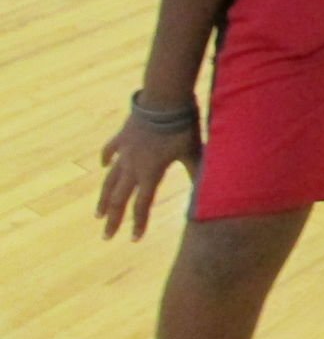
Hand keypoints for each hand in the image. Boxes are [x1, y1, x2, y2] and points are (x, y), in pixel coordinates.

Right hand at [97, 112, 201, 240]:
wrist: (164, 99)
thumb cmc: (182, 126)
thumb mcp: (193, 151)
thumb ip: (196, 171)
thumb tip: (209, 190)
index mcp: (150, 173)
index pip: (143, 205)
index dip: (138, 223)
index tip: (134, 239)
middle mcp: (133, 166)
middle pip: (119, 198)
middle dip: (114, 219)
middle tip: (106, 236)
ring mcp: (124, 151)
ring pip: (110, 179)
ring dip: (104, 198)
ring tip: (98, 214)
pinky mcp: (122, 136)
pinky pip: (110, 150)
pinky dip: (106, 159)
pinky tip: (104, 165)